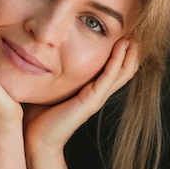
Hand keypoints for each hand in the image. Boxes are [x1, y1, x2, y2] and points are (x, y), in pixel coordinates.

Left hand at [23, 38, 139, 155]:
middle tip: (134, 29)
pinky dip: (116, 60)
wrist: (35, 139)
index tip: (121, 30)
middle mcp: (97, 93)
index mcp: (89, 90)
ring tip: (133, 34)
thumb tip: (39, 50)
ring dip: (128, 52)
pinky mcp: (91, 101)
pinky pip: (109, 77)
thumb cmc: (37, 114)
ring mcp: (96, 97)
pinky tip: (121, 46)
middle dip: (130, 49)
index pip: (113, 67)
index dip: (120, 50)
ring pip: (122, 71)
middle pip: (124, 68)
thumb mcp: (48, 86)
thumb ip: (50, 71)